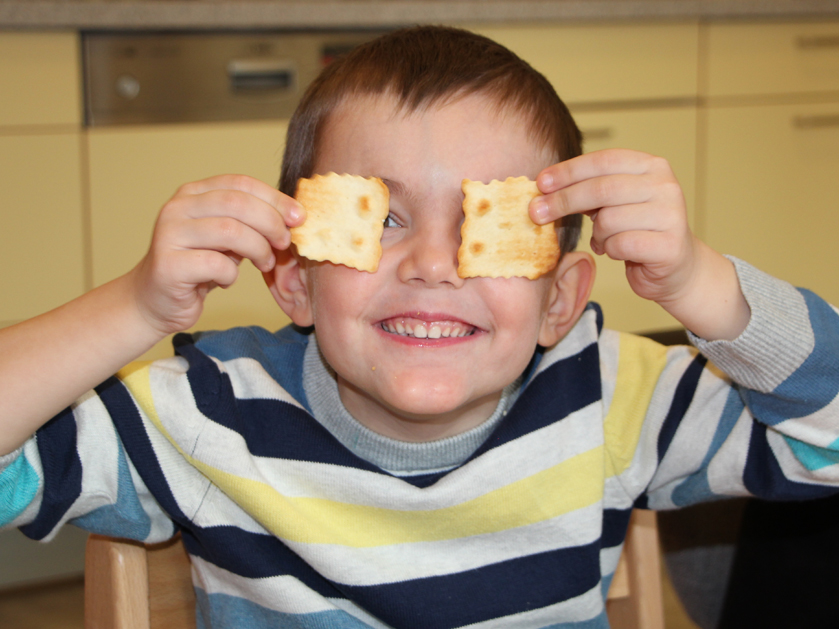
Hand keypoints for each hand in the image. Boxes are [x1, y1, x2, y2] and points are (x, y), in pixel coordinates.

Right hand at [129, 174, 304, 336]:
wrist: (155, 300)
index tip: (299, 217)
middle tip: (284, 243)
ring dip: (258, 250)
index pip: (240, 183)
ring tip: (264, 264)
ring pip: (230, 231)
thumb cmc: (198, 267)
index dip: (274, 198)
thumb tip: (294, 217)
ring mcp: (169, 235)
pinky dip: (231, 275)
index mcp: (193, 193)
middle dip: (271, 223)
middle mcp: (177, 208)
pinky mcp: (168, 265)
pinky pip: (216, 265)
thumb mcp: (227, 238)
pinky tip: (225, 281)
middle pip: (238, 204)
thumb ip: (251, 222)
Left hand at [530, 149, 696, 304]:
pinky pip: (620, 244)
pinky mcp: (669, 245)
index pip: (603, 160)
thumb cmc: (637, 231)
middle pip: (601, 189)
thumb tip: (544, 188)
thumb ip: (590, 191)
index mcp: (651, 166)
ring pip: (609, 220)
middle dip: (564, 201)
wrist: (675, 268)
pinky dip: (610, 250)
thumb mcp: (614, 203)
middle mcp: (665, 186)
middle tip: (537, 213)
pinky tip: (617, 251)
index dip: (569, 171)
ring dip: (597, 234)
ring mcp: (671, 215)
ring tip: (604, 240)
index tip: (540, 183)